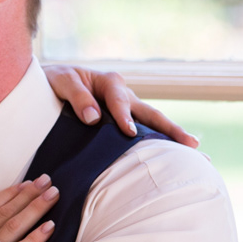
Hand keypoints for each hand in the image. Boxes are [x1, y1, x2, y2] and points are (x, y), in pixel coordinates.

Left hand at [43, 64, 198, 147]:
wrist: (50, 85)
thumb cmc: (54, 81)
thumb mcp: (61, 81)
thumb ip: (77, 96)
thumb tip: (93, 118)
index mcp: (110, 82)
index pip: (120, 101)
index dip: (124, 116)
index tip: (128, 132)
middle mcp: (123, 96)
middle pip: (151, 114)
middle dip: (171, 129)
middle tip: (191, 144)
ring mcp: (126, 111)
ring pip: (150, 126)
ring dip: (170, 139)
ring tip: (192, 154)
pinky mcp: (120, 124)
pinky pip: (140, 134)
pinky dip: (154, 145)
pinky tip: (167, 160)